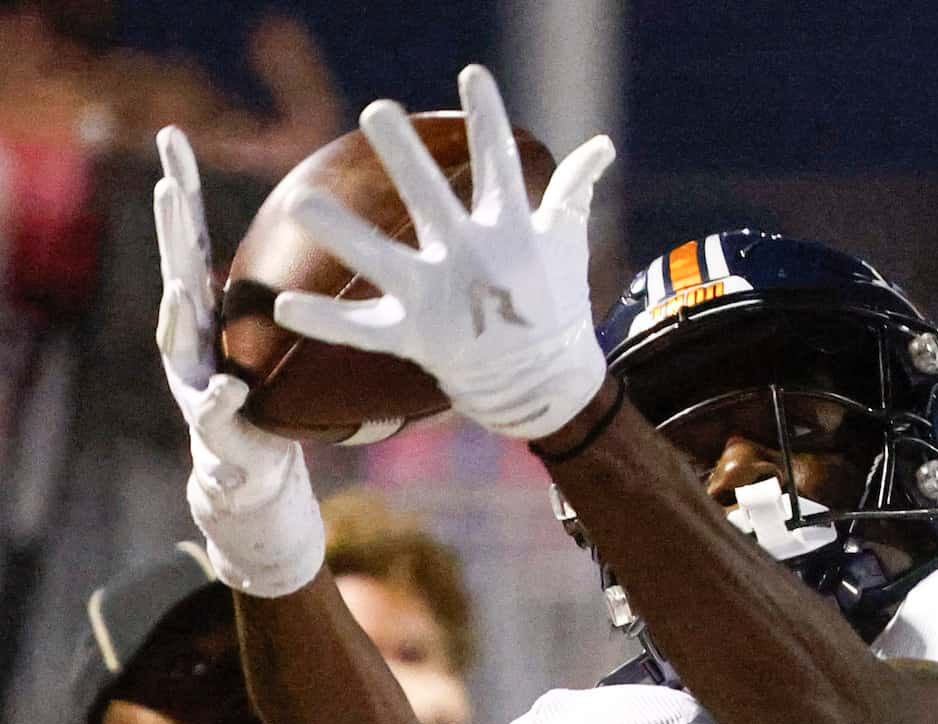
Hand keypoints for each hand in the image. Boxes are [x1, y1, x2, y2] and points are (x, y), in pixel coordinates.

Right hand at [151, 125, 325, 595]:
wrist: (251, 482)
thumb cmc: (273, 403)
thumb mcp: (291, 346)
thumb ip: (313, 303)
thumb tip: (365, 251)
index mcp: (215, 315)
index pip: (195, 240)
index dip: (182, 189)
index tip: (173, 138)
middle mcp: (195, 343)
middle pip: (176, 273)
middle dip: (170, 232)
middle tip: (165, 187)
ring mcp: (195, 386)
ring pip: (180, 342)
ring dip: (177, 313)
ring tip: (179, 286)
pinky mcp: (214, 434)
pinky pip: (216, 416)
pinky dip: (218, 401)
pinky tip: (226, 389)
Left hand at [271, 64, 612, 440]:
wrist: (545, 382)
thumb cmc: (555, 300)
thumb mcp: (567, 241)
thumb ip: (575, 188)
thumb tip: (604, 144)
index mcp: (509, 232)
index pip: (500, 166)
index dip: (489, 120)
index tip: (473, 76)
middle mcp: (471, 260)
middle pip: (432, 199)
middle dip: (407, 155)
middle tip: (378, 110)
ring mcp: (439, 299)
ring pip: (383, 260)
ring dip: (342, 232)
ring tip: (301, 199)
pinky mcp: (415, 336)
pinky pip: (363, 329)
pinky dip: (325, 321)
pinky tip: (283, 306)